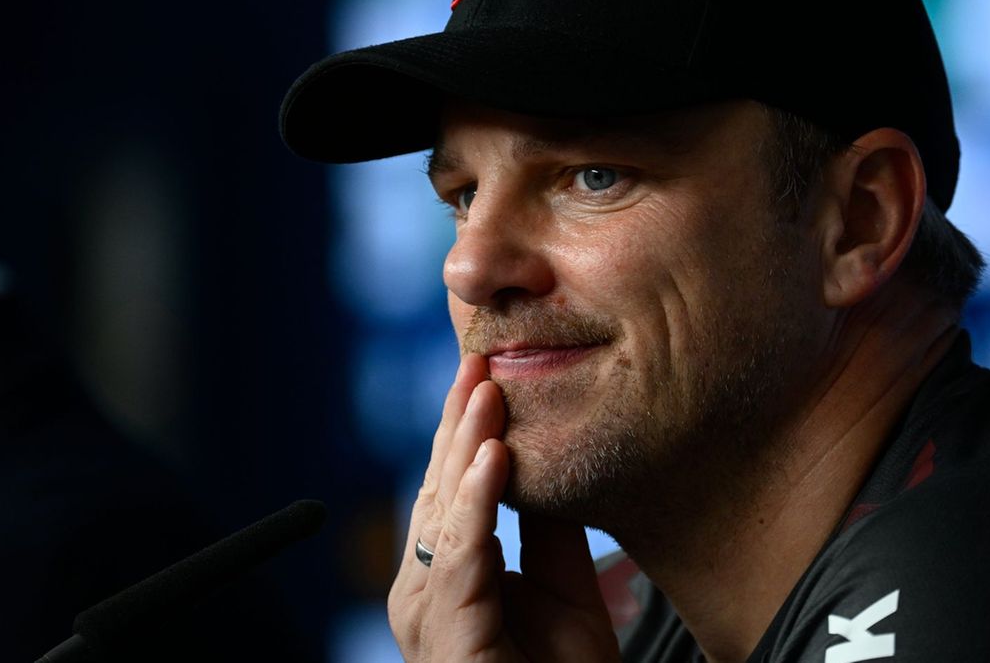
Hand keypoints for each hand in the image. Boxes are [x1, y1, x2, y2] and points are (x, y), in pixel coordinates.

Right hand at [388, 354, 620, 661]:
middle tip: (478, 354)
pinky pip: (461, 556)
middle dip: (458, 419)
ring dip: (464, 444)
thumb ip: (546, 529)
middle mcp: (425, 588)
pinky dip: (477, 501)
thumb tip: (539, 459)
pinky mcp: (447, 635)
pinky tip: (494, 456)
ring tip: (486, 388)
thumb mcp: (564, 586)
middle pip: (437, 485)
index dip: (465, 425)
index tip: (484, 364)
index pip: (450, 483)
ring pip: (441, 510)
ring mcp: (427, 614)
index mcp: (447, 572)